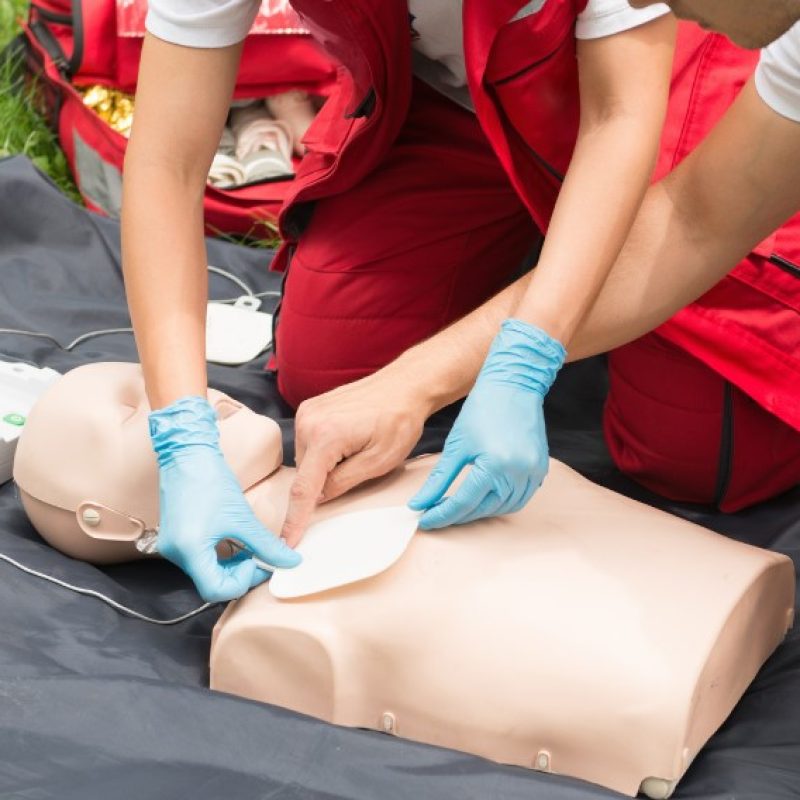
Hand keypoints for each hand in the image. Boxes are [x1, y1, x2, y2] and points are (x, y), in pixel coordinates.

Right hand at [150, 396, 300, 601]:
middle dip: (241, 574)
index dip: (244, 581)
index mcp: (189, 550)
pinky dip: (222, 557)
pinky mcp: (177, 540)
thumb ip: (266, 545)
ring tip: (251, 547)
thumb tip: (289, 561)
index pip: (217, 590)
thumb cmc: (210, 481)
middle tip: (261, 557)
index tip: (261, 564)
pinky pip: (202, 560)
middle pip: (212, 584)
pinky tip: (236, 541)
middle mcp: (176, 554)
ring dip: (232, 566)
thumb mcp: (243, 517)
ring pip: (208, 573)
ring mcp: (173, 548)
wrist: (187, 455)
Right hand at [280, 369, 428, 546]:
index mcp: (325, 436)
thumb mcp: (379, 462)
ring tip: (359, 446)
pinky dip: (325, 451)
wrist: (405, 385)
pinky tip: (349, 439)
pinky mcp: (310, 408)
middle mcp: (308, 421)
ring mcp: (306, 412)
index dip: (296, 520)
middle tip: (361, 465)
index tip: (287, 543)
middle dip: (326, 482)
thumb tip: (319, 498)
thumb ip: (343, 483)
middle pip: (306, 474)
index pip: (304, 489)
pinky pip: (310, 443)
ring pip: (307, 460)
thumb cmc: (399, 420)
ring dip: (326, 465)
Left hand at [409, 319, 564, 529]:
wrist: (513, 385)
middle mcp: (517, 473)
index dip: (441, 515)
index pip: (462, 503)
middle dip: (458, 515)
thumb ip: (438, 480)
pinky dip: (501, 502)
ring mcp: (533, 473)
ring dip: (480, 511)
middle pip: (483, 509)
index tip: (425, 521)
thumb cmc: (482, 410)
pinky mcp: (540, 469)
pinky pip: (520, 497)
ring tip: (458, 507)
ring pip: (503, 507)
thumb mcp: (455, 446)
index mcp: (494, 466)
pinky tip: (484, 497)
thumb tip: (420, 504)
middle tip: (437, 513)